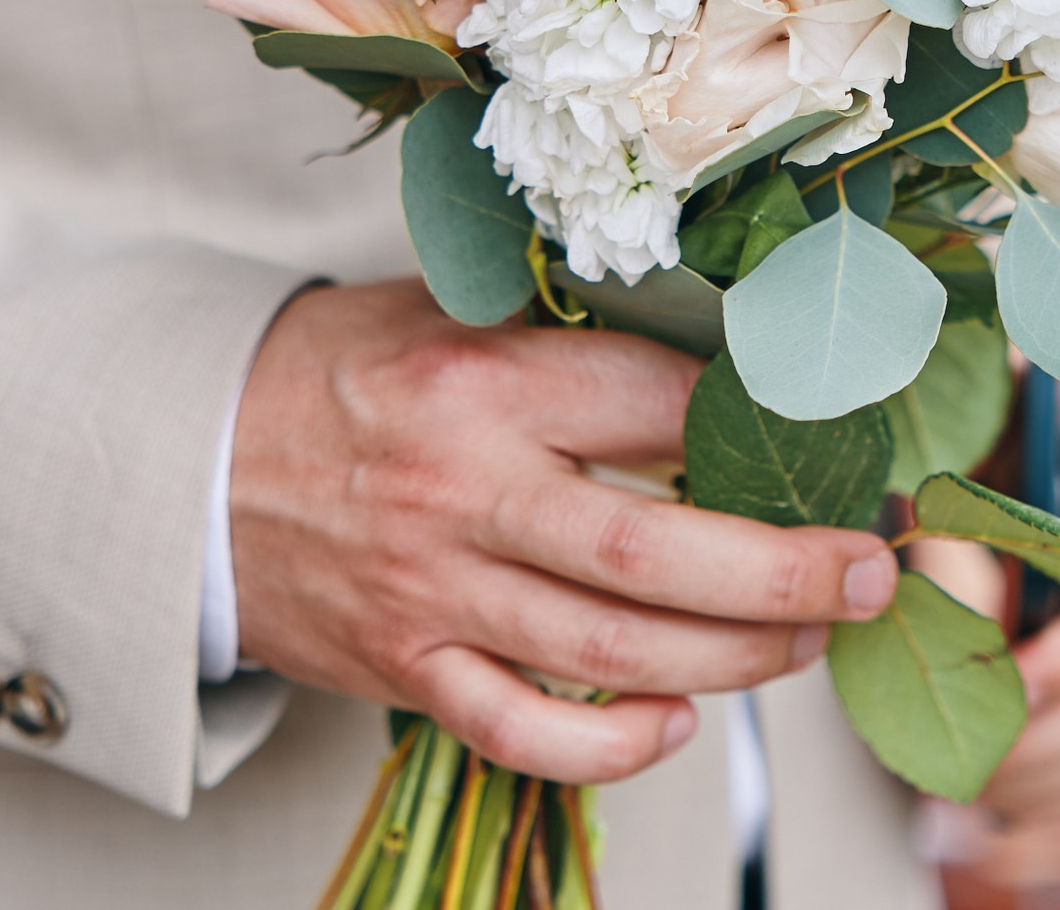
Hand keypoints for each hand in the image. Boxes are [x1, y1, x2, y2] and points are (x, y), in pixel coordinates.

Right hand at [229, 281, 899, 783]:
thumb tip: (738, 356)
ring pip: (607, 652)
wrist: (188, 462)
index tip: (836, 439)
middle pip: (652, 553)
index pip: (657, 405)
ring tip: (810, 639)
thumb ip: (576, 338)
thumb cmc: (349, 374)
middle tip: (871, 573)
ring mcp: (429, 593)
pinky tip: (678, 721)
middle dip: (786, 573)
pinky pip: (522, 732)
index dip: (764, 424)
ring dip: (733, 657)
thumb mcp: (452, 314)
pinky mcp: (402, 669)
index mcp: (482, 382)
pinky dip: (612, 745)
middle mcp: (458, 492)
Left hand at [980, 390, 1059, 819]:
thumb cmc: (1028, 393)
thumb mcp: (996, 410)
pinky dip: (1056, 777)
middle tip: (951, 757)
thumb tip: (907, 573)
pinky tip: (991, 791)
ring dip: (1039, 770)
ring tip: (953, 780)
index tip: (1006, 688)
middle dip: (1040, 732)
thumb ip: (966, 486)